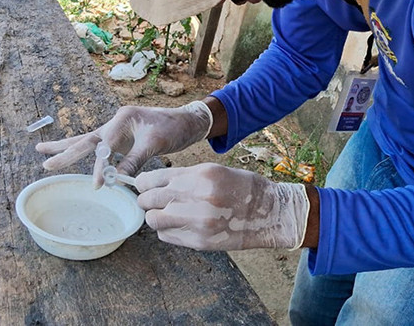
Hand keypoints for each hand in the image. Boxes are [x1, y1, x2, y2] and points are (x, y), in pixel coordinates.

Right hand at [36, 101, 212, 186]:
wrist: (189, 121)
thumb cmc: (175, 128)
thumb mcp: (156, 144)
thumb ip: (135, 160)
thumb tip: (115, 179)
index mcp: (123, 118)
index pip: (104, 146)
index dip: (100, 167)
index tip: (98, 185)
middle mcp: (116, 122)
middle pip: (85, 139)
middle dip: (64, 151)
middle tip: (43, 162)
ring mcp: (117, 130)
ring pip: (87, 141)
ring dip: (67, 148)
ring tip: (41, 149)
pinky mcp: (121, 138)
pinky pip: (100, 148)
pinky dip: (86, 155)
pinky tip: (70, 156)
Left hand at [135, 163, 309, 250]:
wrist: (269, 213)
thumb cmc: (242, 188)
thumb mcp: (213, 171)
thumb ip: (183, 177)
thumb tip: (153, 184)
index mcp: (199, 176)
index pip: (153, 179)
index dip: (143, 183)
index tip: (144, 186)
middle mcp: (196, 198)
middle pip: (148, 201)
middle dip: (147, 200)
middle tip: (152, 201)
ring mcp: (197, 222)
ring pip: (154, 220)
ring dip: (157, 217)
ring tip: (169, 214)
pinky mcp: (199, 242)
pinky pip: (167, 236)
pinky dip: (169, 231)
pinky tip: (182, 224)